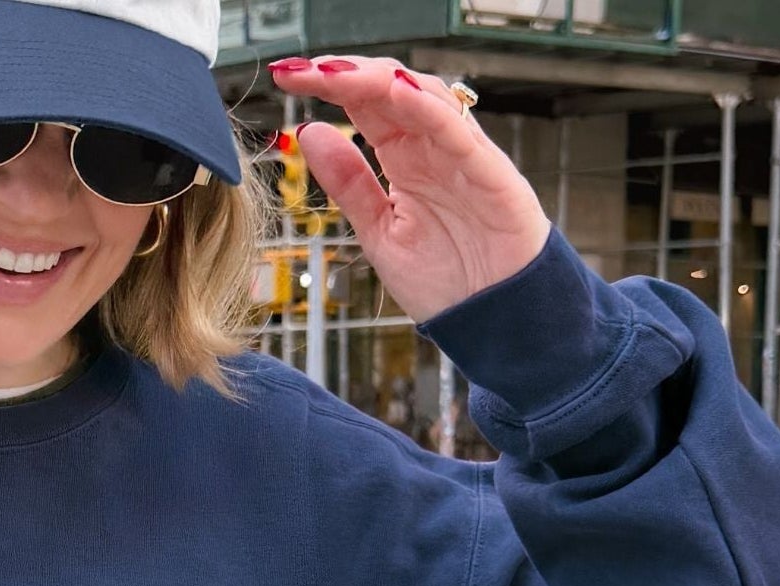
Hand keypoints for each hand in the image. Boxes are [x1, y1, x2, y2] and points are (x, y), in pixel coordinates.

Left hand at [269, 54, 551, 323]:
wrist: (492, 320)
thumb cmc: (446, 278)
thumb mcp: (379, 232)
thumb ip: (349, 184)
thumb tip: (310, 135)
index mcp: (405, 158)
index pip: (365, 106)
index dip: (328, 87)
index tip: (287, 80)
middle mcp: (433, 147)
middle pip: (389, 91)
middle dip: (345, 76)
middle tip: (302, 72)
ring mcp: (463, 156)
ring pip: (422, 99)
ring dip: (378, 81)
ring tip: (335, 73)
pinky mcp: (491, 173)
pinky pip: (458, 132)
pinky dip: (427, 109)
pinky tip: (395, 92)